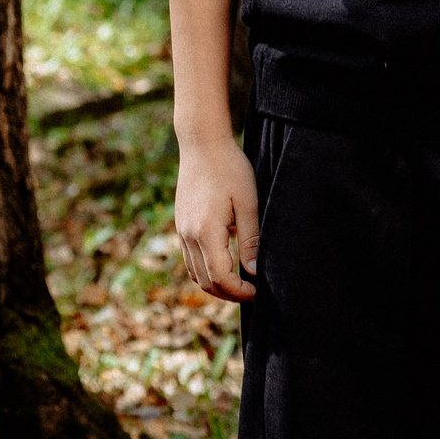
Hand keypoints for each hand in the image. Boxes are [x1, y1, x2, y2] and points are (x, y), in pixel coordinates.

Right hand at [176, 136, 261, 301]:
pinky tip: (226, 267)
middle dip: (229, 293)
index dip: (239, 291)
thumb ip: (251, 238)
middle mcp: (188, 236)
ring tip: (241, 284)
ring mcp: (181, 231)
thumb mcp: (248, 202)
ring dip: (216, 285)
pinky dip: (206, 271)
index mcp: (205, 231)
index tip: (258, 292)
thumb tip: (254, 271)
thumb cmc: (231, 169)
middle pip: (205, 281)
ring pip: (195, 273)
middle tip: (253, 293)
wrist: (202, 145)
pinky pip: (191, 260)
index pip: (220, 277)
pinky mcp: (181, 226)